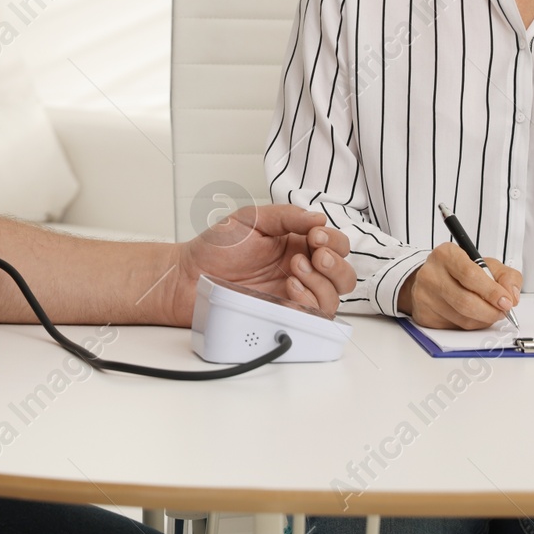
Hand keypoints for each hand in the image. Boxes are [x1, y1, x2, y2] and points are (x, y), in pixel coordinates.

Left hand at [167, 203, 355, 323]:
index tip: (316, 236)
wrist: (189, 276)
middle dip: (336, 263)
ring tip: (295, 270)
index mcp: (297, 243)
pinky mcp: (283, 315)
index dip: (334, 241)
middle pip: (344, 275)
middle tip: (314, 254)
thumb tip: (318, 218)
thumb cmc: (216, 247)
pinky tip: (290, 289)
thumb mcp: (252, 219)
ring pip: (334, 298)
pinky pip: (313, 318)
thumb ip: (287, 216)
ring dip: (322, 282)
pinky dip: (309, 302)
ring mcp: (294, 295)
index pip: (335, 244)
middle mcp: (301, 271)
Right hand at [396, 243, 521, 329]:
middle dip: (490, 311)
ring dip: (482, 320)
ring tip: (487, 312)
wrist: (433, 279)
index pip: (470, 275)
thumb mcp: (487, 265)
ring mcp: (424, 296)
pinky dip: (470, 325)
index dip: (492, 292)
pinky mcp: (424, 315)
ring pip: (462, 318)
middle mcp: (431, 274)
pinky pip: (455, 328)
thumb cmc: (461, 271)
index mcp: (446, 255)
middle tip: (502, 312)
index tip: (506, 301)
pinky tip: (471, 316)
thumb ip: (507, 276)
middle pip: (466, 301)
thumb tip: (512, 296)